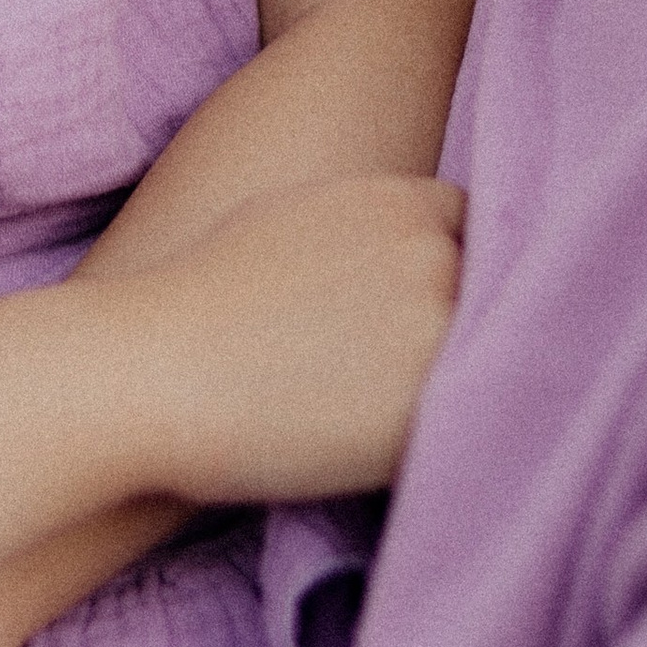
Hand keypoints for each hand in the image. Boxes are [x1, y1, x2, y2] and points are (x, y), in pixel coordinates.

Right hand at [109, 172, 465, 507]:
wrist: (151, 372)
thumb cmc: (200, 296)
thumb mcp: (293, 216)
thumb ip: (369, 225)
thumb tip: (403, 247)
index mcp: (403, 204)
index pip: (476, 228)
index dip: (459, 265)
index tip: (432, 302)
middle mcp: (435, 257)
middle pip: (494, 291)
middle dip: (464, 321)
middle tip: (422, 362)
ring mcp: (438, 331)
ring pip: (492, 358)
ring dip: (465, 378)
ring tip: (401, 407)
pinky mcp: (428, 408)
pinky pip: (468, 421)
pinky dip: (447, 433)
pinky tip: (386, 442)